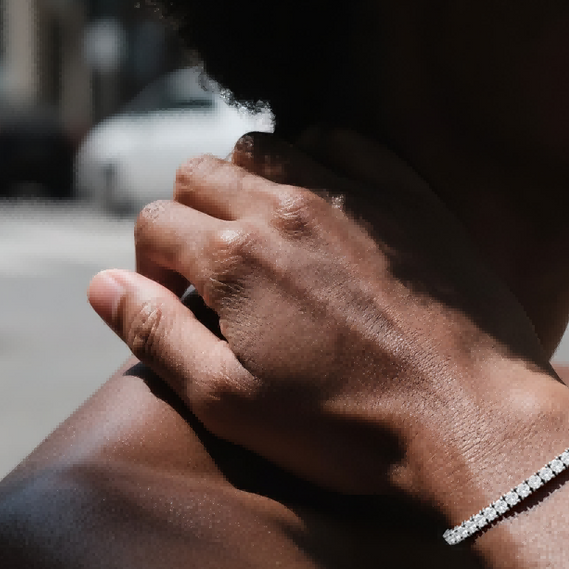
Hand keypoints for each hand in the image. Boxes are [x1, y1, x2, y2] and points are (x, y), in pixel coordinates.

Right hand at [88, 131, 568, 511]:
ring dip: (245, 184)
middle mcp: (285, 206)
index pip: (153, 223)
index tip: (181, 306)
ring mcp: (350, 193)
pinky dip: (315, 160)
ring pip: (263, 148)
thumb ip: (156, 334)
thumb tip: (98, 284)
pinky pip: (340, 140)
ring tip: (265, 241)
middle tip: (215, 275)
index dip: (151, 267)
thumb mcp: (230, 403)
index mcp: (233, 256)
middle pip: (198, 172)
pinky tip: (322, 207)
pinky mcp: (405, 195)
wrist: (470, 420)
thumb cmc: (347, 428)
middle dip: (188, 216)